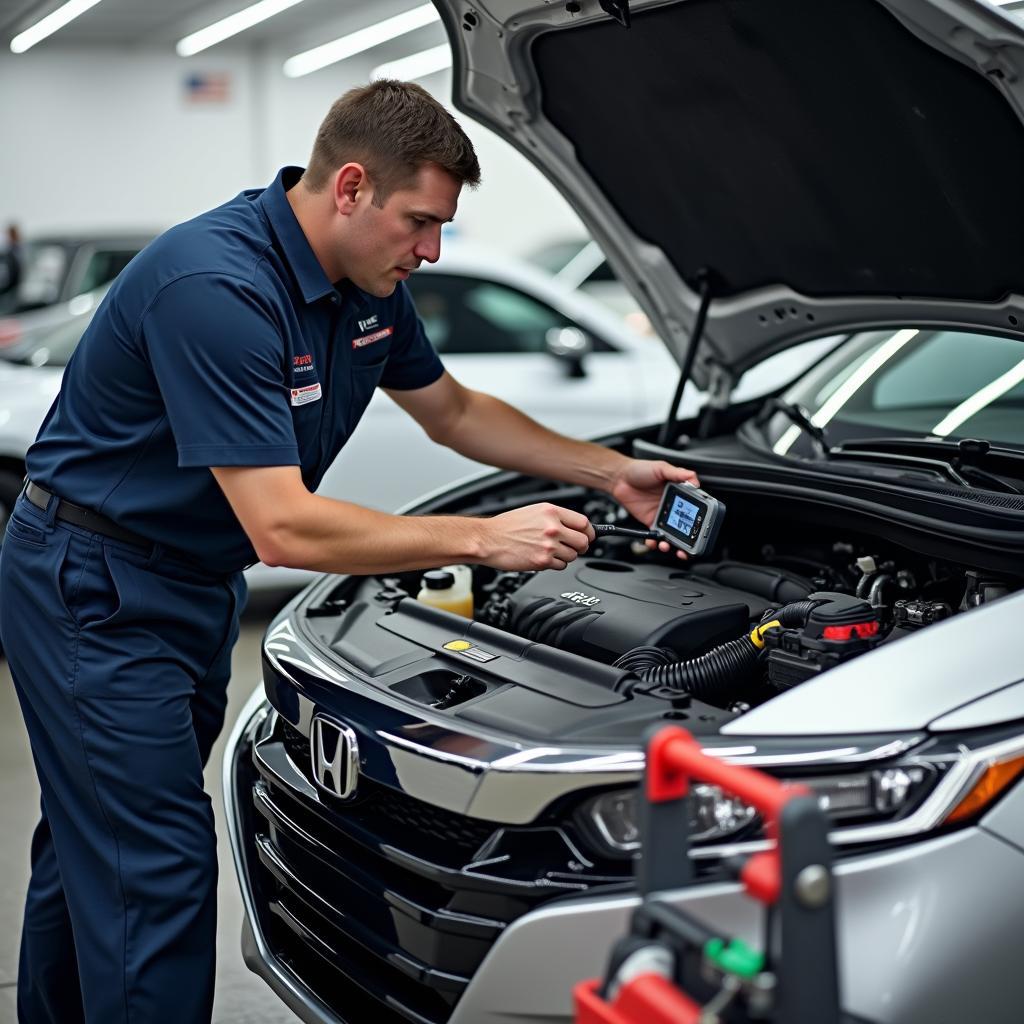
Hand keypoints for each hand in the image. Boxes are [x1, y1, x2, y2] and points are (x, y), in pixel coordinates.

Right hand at [477, 503, 594, 570]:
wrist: (487, 539)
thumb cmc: (506, 526)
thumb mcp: (533, 512)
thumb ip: (555, 518)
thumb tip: (574, 527)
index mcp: (551, 512)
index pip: (584, 523)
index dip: (589, 531)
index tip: (588, 536)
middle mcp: (552, 527)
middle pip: (583, 541)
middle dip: (580, 546)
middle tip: (573, 547)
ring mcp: (548, 545)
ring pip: (573, 556)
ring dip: (566, 556)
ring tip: (551, 552)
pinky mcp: (542, 561)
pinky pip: (561, 566)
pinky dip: (555, 565)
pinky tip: (543, 558)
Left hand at [609, 458, 699, 559]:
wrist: (619, 478)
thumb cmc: (640, 469)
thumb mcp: (661, 468)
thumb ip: (678, 473)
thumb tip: (693, 479)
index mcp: (679, 493)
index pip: (693, 507)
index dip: (698, 518)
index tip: (700, 527)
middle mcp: (672, 505)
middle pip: (685, 524)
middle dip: (688, 538)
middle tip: (688, 545)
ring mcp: (662, 515)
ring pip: (672, 533)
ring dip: (672, 543)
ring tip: (667, 545)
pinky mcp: (650, 521)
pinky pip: (655, 535)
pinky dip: (655, 542)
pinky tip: (654, 542)